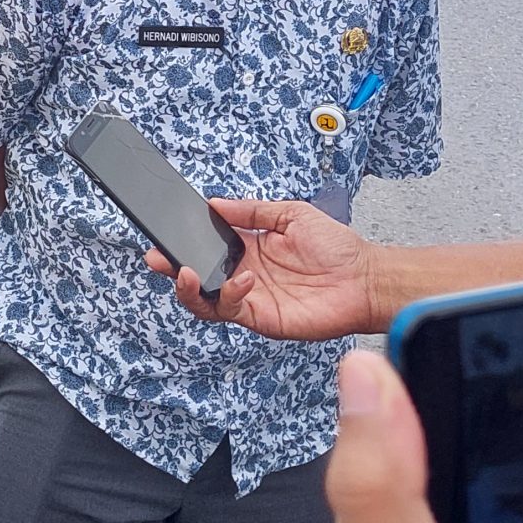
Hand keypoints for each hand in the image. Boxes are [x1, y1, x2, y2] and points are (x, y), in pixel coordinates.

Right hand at [142, 197, 379, 339]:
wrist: (365, 278)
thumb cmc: (335, 246)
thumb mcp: (290, 214)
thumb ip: (251, 211)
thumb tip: (214, 204)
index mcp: (248, 248)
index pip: (206, 246)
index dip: (183, 242)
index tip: (164, 233)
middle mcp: (243, 274)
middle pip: (198, 276)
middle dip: (172, 268)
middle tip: (157, 258)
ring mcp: (250, 298)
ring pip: (205, 301)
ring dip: (190, 288)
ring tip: (187, 272)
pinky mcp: (262, 318)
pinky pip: (233, 310)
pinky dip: (230, 294)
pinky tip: (244, 278)